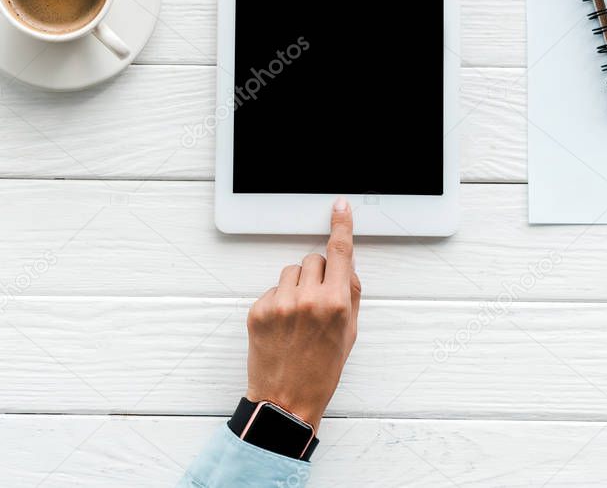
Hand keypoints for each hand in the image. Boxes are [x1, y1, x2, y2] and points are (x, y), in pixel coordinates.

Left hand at [244, 197, 361, 430]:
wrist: (286, 400)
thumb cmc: (321, 372)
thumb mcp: (348, 334)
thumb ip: (349, 295)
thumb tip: (343, 268)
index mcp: (334, 304)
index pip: (339, 252)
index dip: (341, 226)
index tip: (340, 207)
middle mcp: (306, 299)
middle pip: (313, 259)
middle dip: (318, 274)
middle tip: (317, 301)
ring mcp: (279, 304)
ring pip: (290, 272)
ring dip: (296, 286)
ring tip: (297, 318)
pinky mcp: (257, 310)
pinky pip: (272, 290)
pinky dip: (278, 301)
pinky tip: (282, 326)